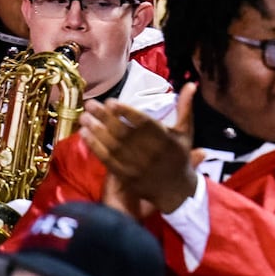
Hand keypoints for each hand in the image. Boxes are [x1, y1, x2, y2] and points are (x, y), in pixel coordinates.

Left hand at [81, 84, 198, 215]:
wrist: (176, 191)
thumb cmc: (180, 156)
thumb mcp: (186, 131)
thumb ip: (185, 107)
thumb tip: (190, 84)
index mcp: (165, 139)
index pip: (143, 123)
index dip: (126, 112)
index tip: (111, 101)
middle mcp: (150, 152)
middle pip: (123, 132)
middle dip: (105, 117)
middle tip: (91, 104)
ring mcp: (136, 165)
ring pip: (112, 145)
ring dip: (96, 130)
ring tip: (84, 116)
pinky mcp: (126, 176)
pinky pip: (107, 160)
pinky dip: (95, 146)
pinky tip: (84, 134)